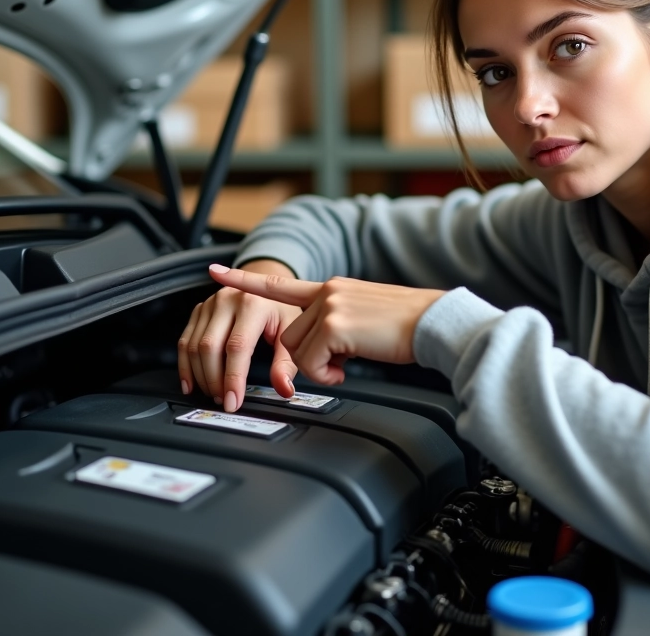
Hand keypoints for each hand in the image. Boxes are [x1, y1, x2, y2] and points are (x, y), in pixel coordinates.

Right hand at [177, 259, 301, 411]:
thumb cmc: (279, 308)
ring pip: (193, 346)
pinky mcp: (199, 309)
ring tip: (213, 393)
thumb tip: (284, 389)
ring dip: (200, 376)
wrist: (266, 280)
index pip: (237, 346)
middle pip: (209, 347)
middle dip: (214, 380)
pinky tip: (191, 383)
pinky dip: (185, 365)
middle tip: (223, 400)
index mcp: (253, 304)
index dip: (233, 378)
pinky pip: (184, 340)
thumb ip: (285, 362)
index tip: (233, 401)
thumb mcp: (291, 331)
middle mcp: (228, 300)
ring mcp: (210, 304)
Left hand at [209, 264, 445, 387]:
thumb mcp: (363, 319)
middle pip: (289, 335)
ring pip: (297, 349)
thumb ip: (335, 324)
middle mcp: (327, 291)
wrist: (433, 322)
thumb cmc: (407, 327)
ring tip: (349, 363)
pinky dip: (328, 374)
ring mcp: (330, 305)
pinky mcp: (335, 324)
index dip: (244, 280)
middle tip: (339, 363)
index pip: (279, 284)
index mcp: (332, 288)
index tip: (215, 274)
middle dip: (308, 358)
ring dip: (320, 367)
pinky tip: (349, 368)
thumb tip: (323, 349)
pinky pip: (311, 362)